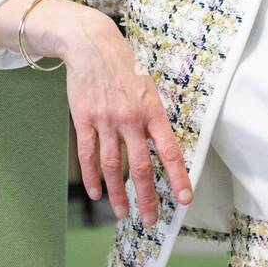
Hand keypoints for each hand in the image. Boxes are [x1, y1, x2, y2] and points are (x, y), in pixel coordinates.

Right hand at [63, 10, 191, 226]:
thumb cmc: (126, 68)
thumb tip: (162, 151)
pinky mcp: (84, 119)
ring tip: (123, 214)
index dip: (178, 177)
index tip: (184, 200)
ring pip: (113, 167)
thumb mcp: (150, 89)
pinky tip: (96, 193)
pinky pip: (88, 155)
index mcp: (153, 111)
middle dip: (147, 198)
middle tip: (150, 220)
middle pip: (141, 167)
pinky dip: (92, 177)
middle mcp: (131, 118)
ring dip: (118, 194)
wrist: (92, 45)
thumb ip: (154, 120)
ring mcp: (105, 120)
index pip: (169, 151)